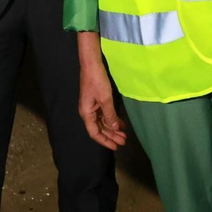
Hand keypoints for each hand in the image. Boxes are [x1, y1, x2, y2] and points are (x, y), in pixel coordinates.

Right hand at [77, 32, 126, 149]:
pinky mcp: (96, 101)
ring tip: (124, 134)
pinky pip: (104, 114)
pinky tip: (121, 123)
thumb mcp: (105, 99)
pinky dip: (112, 119)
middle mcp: (88, 112)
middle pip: (100, 129)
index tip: (116, 146)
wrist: (92, 64)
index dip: (105, 141)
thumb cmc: (97, 81)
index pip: (95, 133)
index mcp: (87, 114)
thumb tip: (114, 128)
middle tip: (124, 141)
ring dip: (113, 128)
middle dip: (111, 136)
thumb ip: (110, 115)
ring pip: (103, 122)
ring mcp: (92, 106)